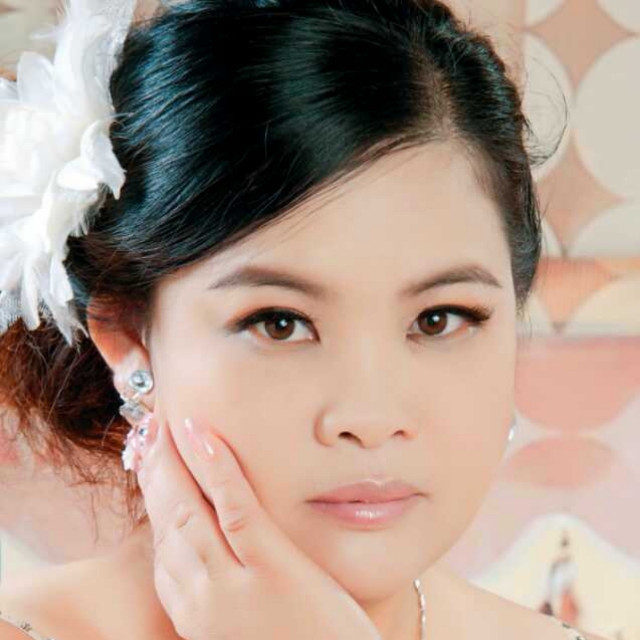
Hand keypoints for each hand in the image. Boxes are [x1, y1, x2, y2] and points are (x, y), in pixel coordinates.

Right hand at [135, 414, 382, 639]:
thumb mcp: (246, 625)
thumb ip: (227, 587)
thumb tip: (222, 546)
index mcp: (195, 613)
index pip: (162, 545)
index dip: (153, 498)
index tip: (151, 464)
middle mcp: (202, 601)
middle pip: (167, 523)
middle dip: (154, 472)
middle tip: (150, 430)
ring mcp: (233, 587)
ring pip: (189, 512)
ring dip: (173, 461)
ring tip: (166, 422)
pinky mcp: (272, 571)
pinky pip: (235, 510)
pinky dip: (215, 470)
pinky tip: (202, 436)